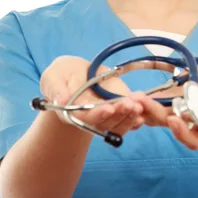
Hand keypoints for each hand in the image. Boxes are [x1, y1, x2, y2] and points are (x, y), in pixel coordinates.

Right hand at [39, 56, 164, 137]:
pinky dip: (136, 117)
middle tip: (131, 105)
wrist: (75, 75)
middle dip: (120, 114)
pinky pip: (127, 119)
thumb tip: (60, 101)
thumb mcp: (54, 77)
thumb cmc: (61, 76)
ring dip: (130, 116)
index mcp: (73, 114)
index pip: (86, 118)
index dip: (98, 114)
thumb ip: (56, 89)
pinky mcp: (117, 112)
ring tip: (140, 106)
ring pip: (119, 122)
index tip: (109, 108)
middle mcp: (91, 119)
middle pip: (106, 122)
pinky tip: (144, 109)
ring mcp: (105, 116)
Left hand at [135, 63, 197, 149]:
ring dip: (143, 108)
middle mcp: (188, 123)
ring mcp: (174, 112)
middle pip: (169, 126)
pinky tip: (132, 94)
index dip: (182, 133)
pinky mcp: (165, 102)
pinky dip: (141, 102)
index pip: (193, 140)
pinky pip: (150, 106)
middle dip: (155, 114)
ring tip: (134, 96)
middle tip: (143, 102)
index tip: (174, 118)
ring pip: (155, 117)